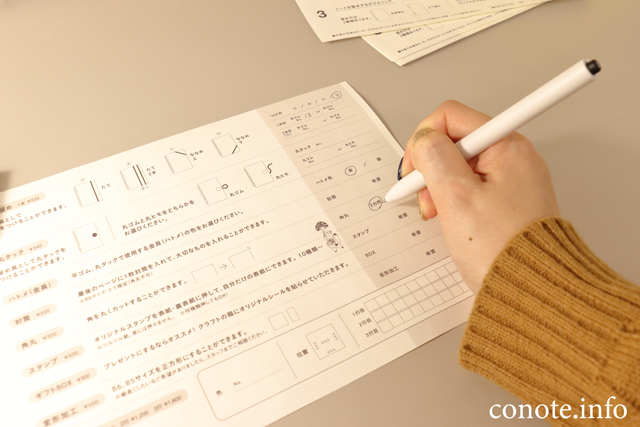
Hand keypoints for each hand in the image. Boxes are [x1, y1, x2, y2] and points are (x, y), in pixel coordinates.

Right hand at [401, 101, 560, 292]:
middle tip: (425, 196)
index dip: (423, 139)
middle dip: (430, 167)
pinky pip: (471, 187)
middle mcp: (513, 157)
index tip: (413, 169)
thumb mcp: (457, 198)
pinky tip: (450, 219)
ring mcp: (511, 180)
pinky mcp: (507, 201)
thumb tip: (423, 139)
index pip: (451, 117)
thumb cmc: (504, 250)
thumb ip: (434, 159)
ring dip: (439, 186)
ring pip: (460, 166)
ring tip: (438, 213)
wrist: (533, 293)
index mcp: (506, 146)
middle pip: (455, 141)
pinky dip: (453, 200)